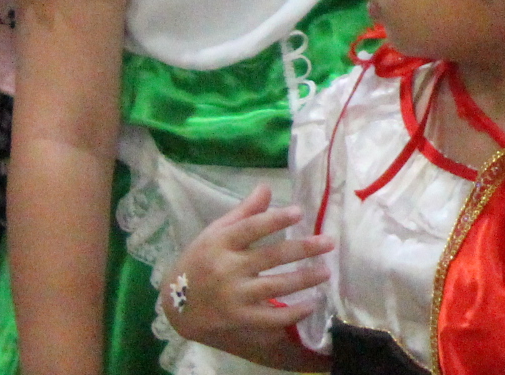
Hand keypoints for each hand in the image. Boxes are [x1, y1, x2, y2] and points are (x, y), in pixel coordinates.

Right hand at [161, 187, 332, 360]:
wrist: (175, 305)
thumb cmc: (200, 261)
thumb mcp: (215, 232)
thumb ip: (243, 212)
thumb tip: (267, 187)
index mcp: (220, 243)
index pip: (250, 228)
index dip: (275, 220)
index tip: (299, 211)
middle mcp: (227, 269)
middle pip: (270, 256)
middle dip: (302, 249)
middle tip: (329, 243)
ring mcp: (233, 296)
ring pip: (274, 286)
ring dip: (304, 280)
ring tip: (326, 272)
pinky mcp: (238, 318)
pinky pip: (269, 318)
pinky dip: (291, 313)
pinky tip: (311, 304)